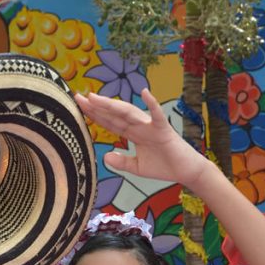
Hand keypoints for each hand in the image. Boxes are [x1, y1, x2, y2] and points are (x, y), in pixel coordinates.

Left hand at [75, 88, 207, 189]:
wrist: (185, 171)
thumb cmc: (164, 166)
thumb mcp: (137, 167)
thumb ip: (122, 162)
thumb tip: (105, 157)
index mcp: (133, 133)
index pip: (110, 122)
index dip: (95, 115)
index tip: (80, 106)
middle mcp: (140, 126)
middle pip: (114, 114)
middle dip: (97, 106)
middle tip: (78, 96)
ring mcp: (151, 126)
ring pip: (129, 113)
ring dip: (112, 105)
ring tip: (96, 98)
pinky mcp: (164, 130)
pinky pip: (157, 115)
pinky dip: (152, 104)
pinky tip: (145, 93)